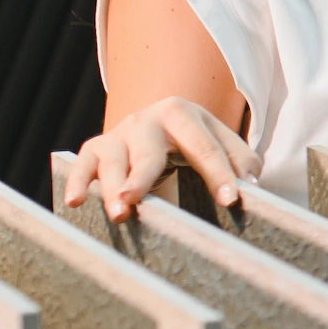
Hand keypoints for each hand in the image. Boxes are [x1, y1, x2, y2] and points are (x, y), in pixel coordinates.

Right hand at [63, 97, 261, 223]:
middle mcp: (150, 120)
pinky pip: (84, 164)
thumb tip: (252, 187)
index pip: (206, 148)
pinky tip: (75, 202)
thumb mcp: (222, 144)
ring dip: (112, 187)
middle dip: (144, 178)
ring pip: (113, 160)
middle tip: (137, 201)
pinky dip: (77, 181)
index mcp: (186, 114)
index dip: (219, 175)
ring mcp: (121, 133)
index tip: (229, 200)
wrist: (160, 124)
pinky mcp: (97, 147)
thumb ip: (241, 162)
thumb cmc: (196, 143)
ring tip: (119, 214)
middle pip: (149, 152)